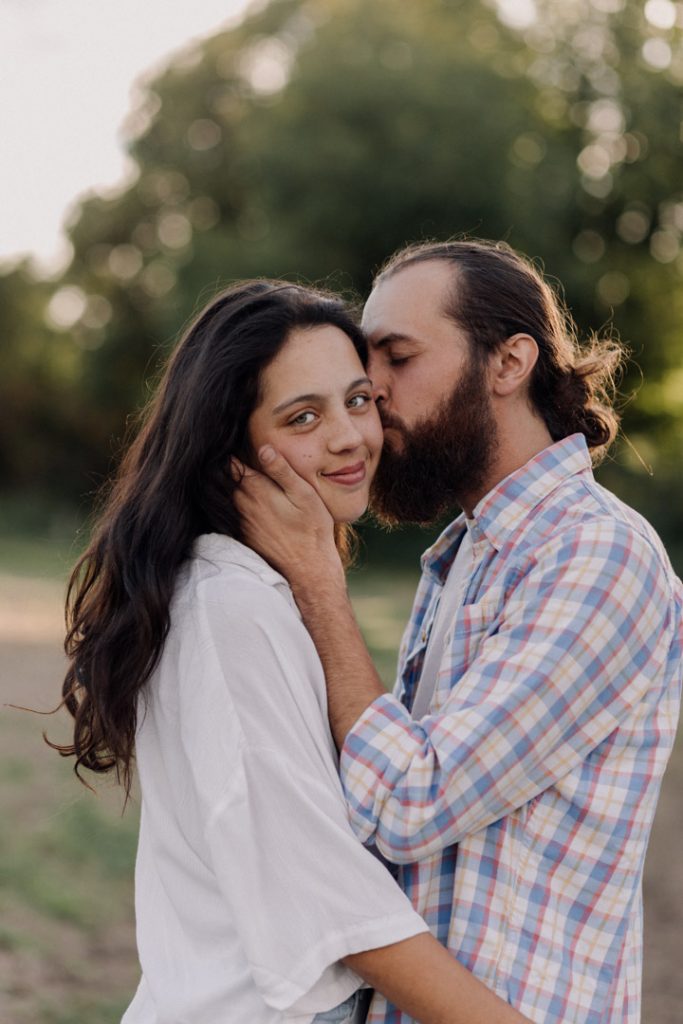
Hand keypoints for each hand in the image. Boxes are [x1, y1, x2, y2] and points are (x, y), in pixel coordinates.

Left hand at [233, 446, 344, 589]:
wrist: (308, 569)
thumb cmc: (311, 528)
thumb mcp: (303, 494)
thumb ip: (281, 470)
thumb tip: (263, 448)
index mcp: (254, 489)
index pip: (232, 462)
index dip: (236, 451)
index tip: (243, 444)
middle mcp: (241, 504)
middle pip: (230, 478)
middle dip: (237, 468)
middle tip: (250, 458)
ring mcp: (240, 520)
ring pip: (233, 495)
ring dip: (240, 487)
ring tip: (258, 481)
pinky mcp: (244, 534)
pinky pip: (237, 513)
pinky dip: (243, 506)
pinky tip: (263, 507)